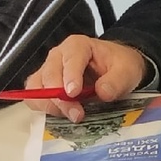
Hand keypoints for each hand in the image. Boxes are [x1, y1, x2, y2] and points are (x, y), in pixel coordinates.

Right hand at [24, 35, 145, 121]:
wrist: (115, 67)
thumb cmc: (118, 65)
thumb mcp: (127, 70)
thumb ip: (116, 81)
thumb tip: (102, 92)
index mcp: (78, 46)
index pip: (69, 59)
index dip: (69, 76)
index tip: (73, 93)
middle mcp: (58, 55)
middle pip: (49, 75)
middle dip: (60, 97)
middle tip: (76, 114)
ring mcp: (48, 69)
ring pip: (37, 86)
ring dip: (49, 104)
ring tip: (68, 115)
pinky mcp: (44, 84)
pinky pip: (33, 96)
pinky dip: (43, 107)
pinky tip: (59, 114)